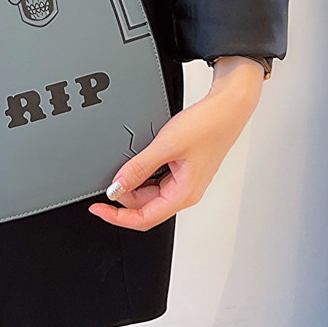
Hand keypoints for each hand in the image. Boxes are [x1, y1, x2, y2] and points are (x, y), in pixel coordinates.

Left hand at [87, 56, 264, 230]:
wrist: (228, 107)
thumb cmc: (208, 126)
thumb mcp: (165, 145)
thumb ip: (138, 168)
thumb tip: (117, 187)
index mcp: (184, 194)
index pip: (144, 219)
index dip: (118, 217)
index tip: (99, 209)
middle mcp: (185, 191)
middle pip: (146, 206)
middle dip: (125, 195)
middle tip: (110, 177)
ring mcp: (185, 180)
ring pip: (151, 192)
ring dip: (134, 182)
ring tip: (126, 165)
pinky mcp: (184, 168)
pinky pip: (158, 178)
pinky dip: (144, 172)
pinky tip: (139, 159)